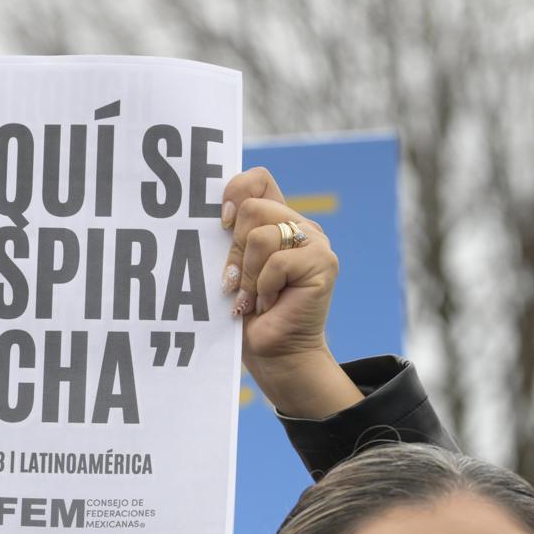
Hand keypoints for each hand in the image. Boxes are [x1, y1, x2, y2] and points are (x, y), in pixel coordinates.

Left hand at [222, 168, 362, 418]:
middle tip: (237, 283)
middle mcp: (297, 225)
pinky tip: (269, 304)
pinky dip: (263, 288)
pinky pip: (277, 261)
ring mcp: (314, 241)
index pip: (257, 179)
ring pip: (260, 235)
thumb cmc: (246, 315)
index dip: (235, 192)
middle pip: (252, 208)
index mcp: (275, 220)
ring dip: (248, 274)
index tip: (221, 224)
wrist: (273, 354)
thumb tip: (210, 213)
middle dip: (234, 251)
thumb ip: (229, 237)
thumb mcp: (231, 268)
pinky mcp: (323, 262)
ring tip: (253, 298)